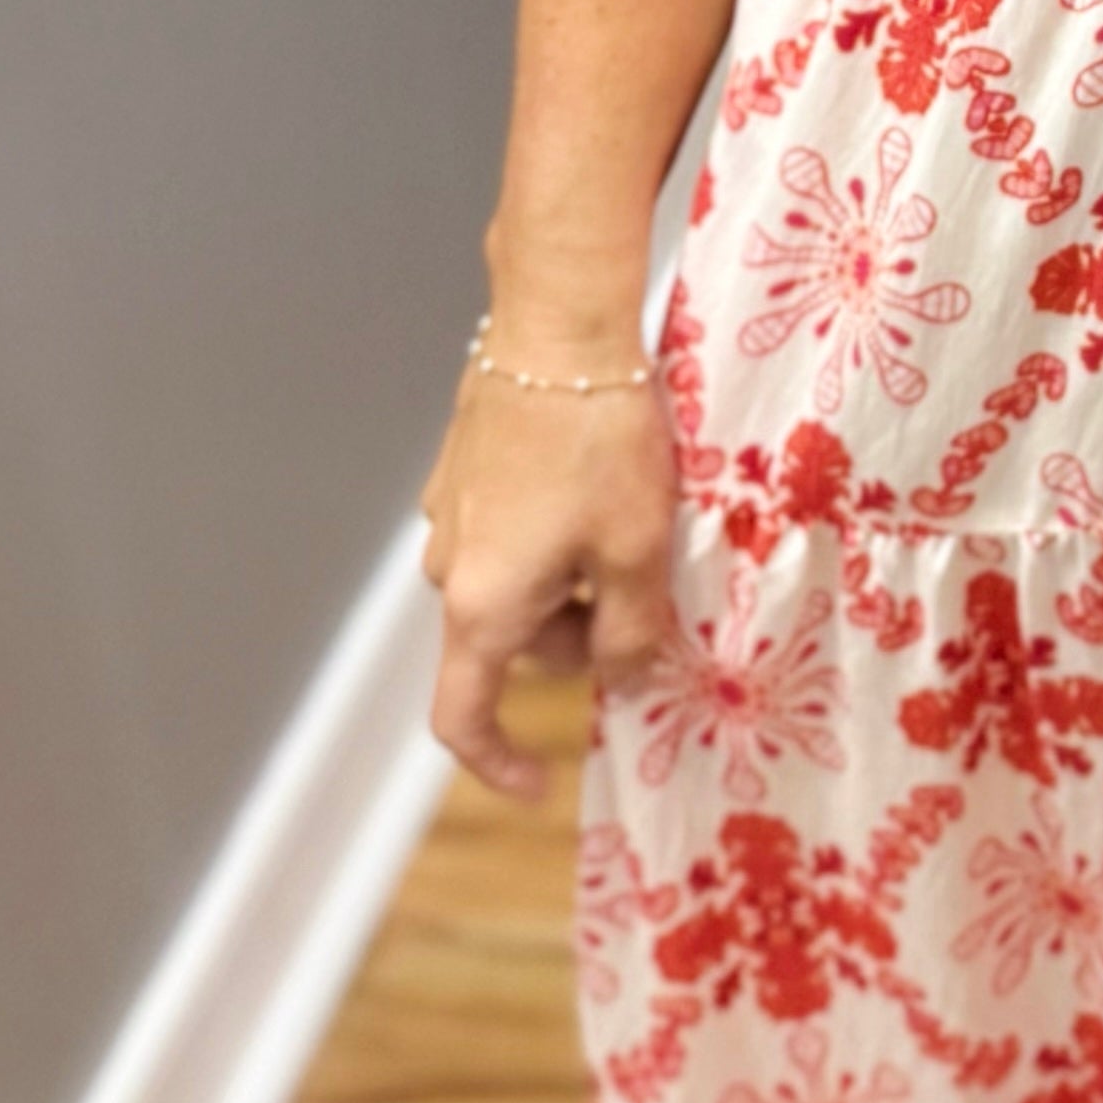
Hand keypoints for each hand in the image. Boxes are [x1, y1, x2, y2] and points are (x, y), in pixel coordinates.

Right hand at [417, 325, 680, 801]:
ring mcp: (451, 511)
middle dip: (581, 637)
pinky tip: (605, 481)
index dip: (497, 763)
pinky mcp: (466, 466)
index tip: (540, 781)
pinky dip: (557, 532)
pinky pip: (512, 530)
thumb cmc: (599, 441)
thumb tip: (620, 681)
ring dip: (574, 579)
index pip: (462, 717)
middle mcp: (451, 565)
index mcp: (482, 605)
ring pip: (519, 583)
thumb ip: (631, 634)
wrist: (558, 321)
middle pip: (512, 642)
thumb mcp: (637, 550)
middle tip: (652, 592)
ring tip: (636, 523)